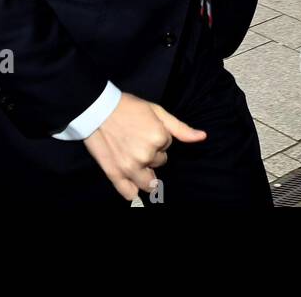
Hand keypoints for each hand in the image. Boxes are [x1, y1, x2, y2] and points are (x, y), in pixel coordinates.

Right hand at [82, 93, 205, 200]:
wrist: (97, 109)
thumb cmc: (128, 108)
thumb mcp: (157, 111)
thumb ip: (180, 128)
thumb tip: (202, 137)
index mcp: (158, 137)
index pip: (167, 146)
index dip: (158, 137)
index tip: (145, 129)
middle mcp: (146, 154)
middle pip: (159, 162)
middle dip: (152, 154)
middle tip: (137, 140)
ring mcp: (129, 167)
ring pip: (149, 182)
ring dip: (146, 173)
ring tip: (136, 160)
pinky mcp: (114, 173)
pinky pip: (129, 193)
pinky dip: (133, 191)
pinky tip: (133, 182)